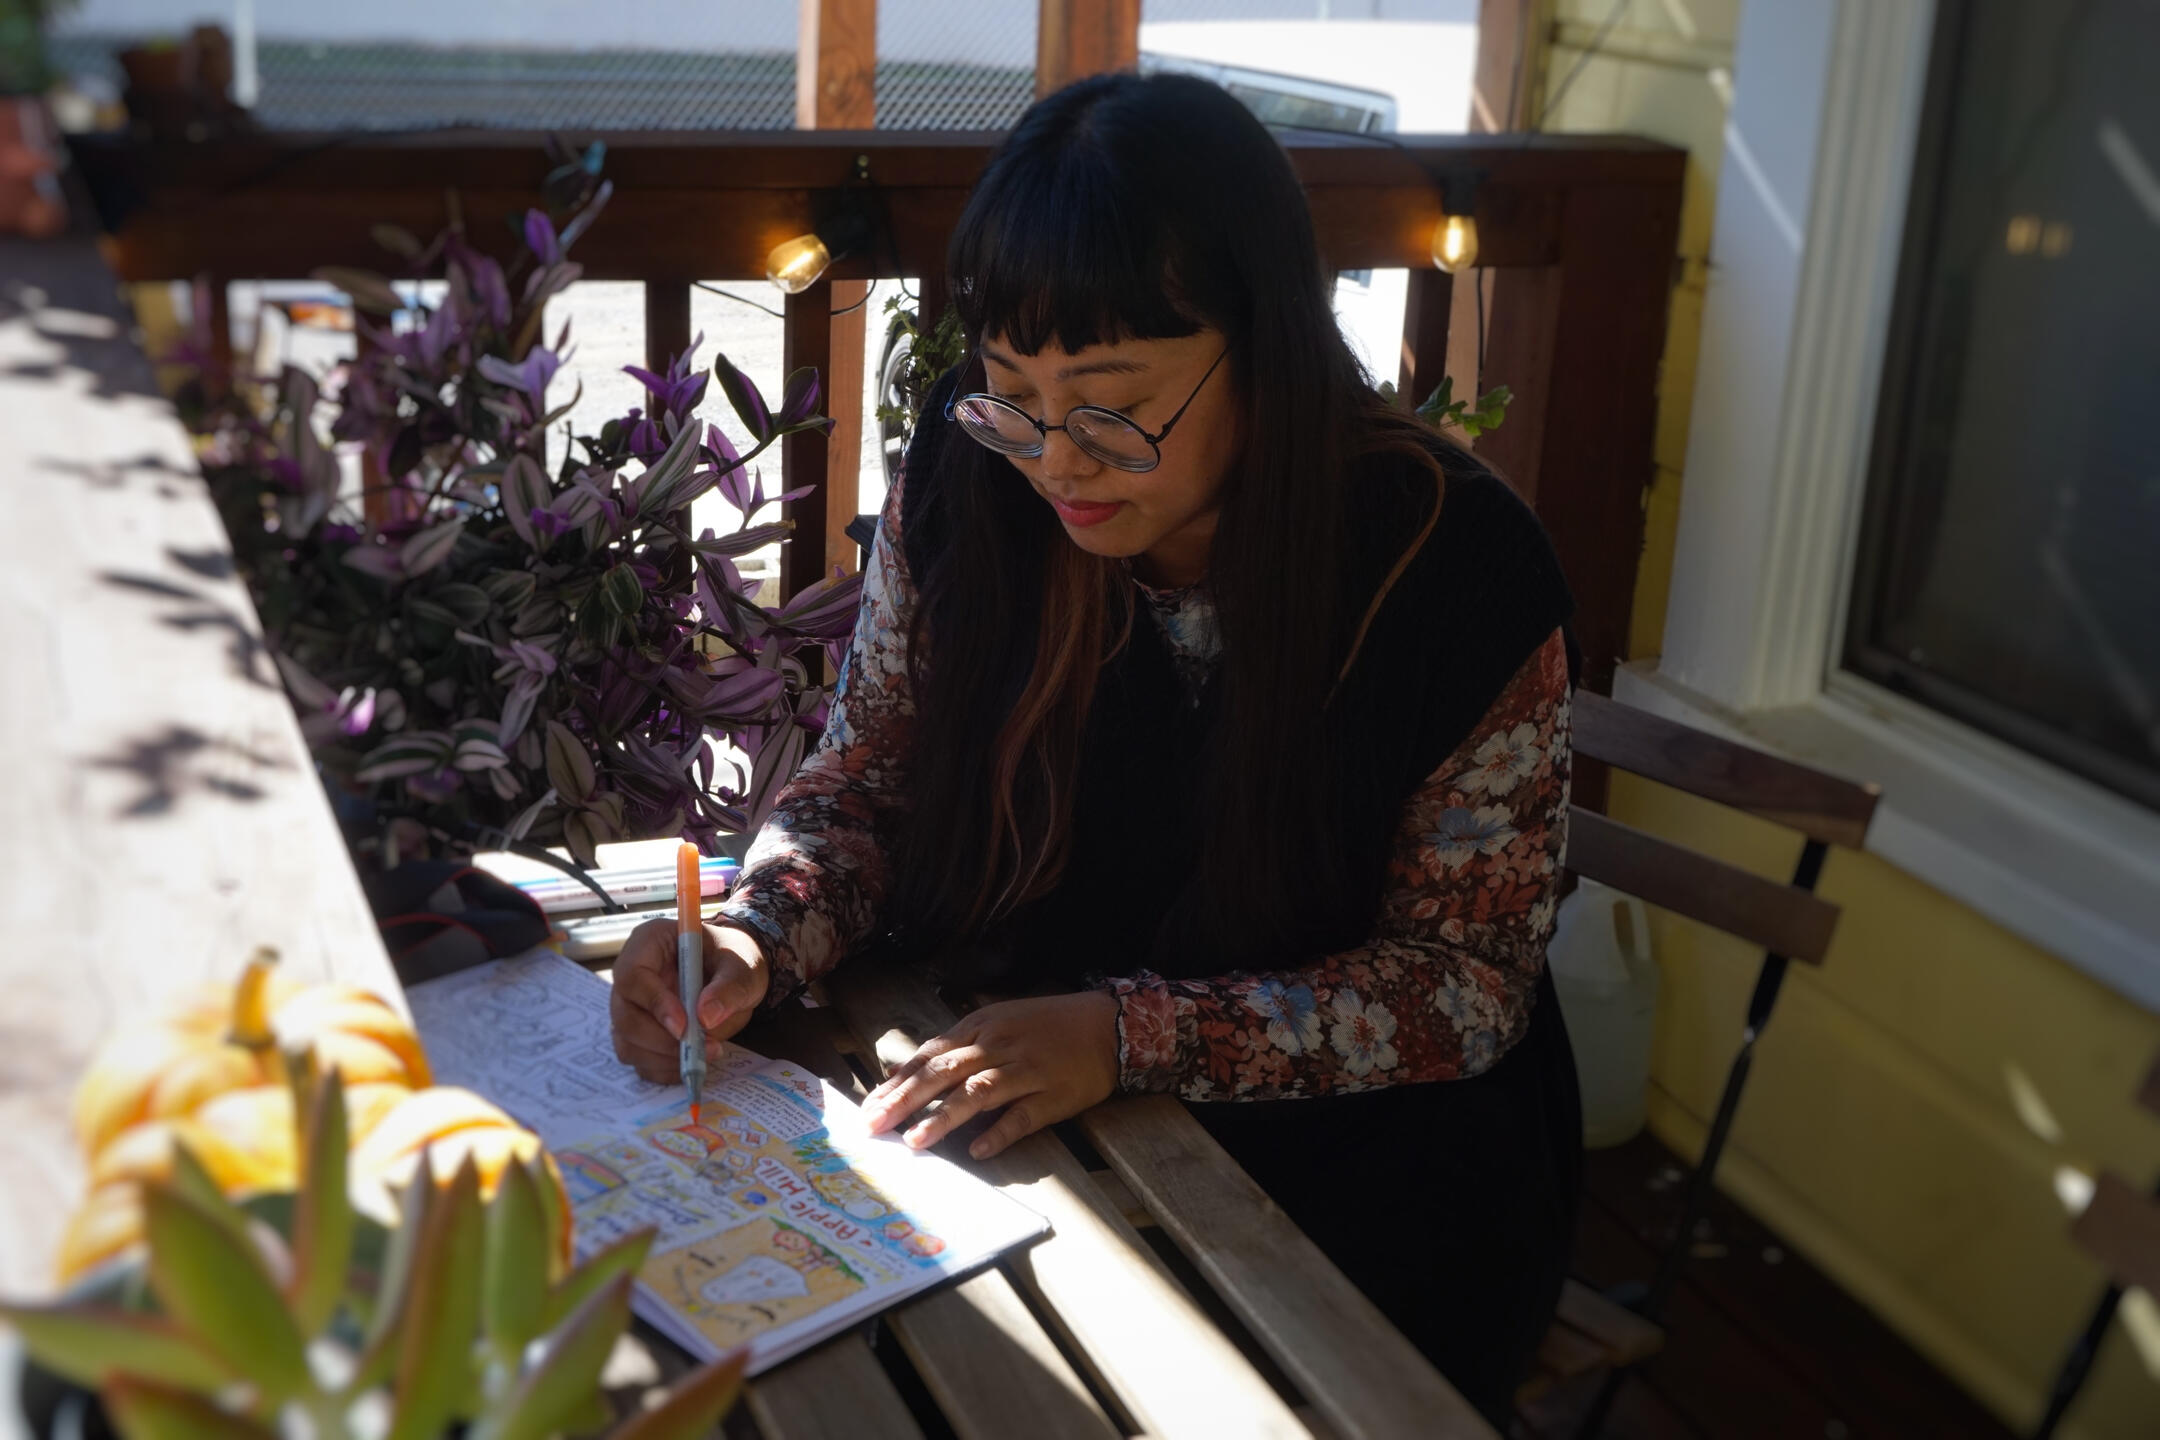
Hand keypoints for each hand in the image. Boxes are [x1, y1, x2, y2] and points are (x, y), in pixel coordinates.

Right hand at [609, 920, 768, 1083]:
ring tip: (704, 1055)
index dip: (655, 1004)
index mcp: (649, 943)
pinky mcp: (637, 1033)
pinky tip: (691, 1064)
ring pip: (628, 1042)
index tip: (685, 1026)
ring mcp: (630, 1007)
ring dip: (663, 1058)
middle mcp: (630, 975)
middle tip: (701, 1049)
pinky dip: (663, 1069)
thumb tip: (706, 1018)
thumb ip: (729, 988)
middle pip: (624, 1015)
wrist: (733, 975)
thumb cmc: (732, 960)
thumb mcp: (741, 967)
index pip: (633, 975)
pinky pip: (639, 1059)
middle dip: (661, 1040)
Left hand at [861, 991, 1119, 1159]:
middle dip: (905, 1100)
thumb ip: (956, 1046)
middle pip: (943, 1072)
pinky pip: (1022, 1116)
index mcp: (980, 1026)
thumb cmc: (1046, 1025)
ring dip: (944, 1117)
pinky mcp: (1052, 1096)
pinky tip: (977, 1150)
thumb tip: (906, 1073)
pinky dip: (998, 1133)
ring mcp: (1026, 1070)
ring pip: (977, 1093)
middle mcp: (998, 1046)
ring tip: (915, 1141)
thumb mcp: (998, 1021)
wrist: (1108, 1025)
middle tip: (874, 1126)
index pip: (929, 1055)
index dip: (897, 1083)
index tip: (868, 1108)